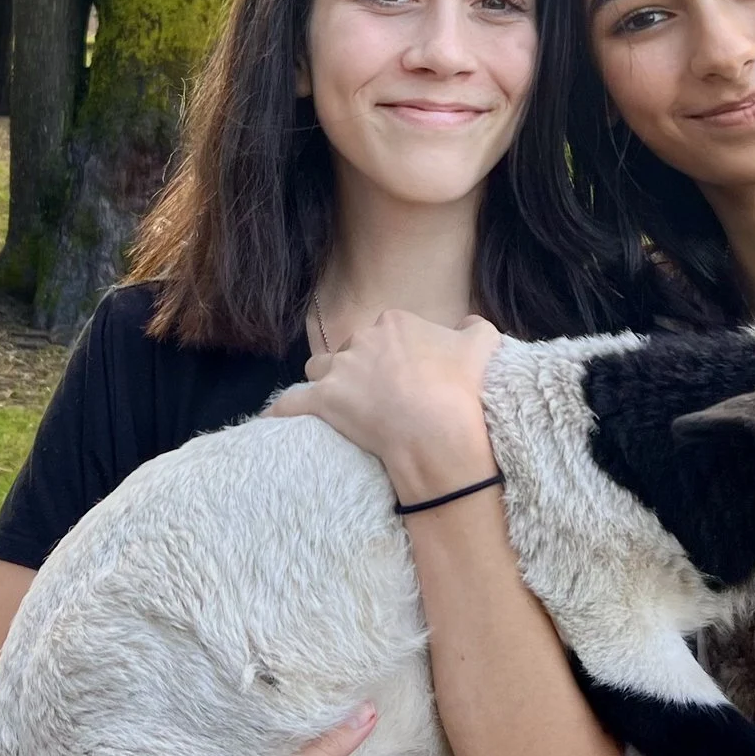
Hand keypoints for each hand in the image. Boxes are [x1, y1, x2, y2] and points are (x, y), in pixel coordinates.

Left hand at [271, 312, 499, 502]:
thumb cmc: (463, 390)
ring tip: (342, 407)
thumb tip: (467, 325)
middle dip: (362, 369)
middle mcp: (362, 340)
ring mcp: (340, 372)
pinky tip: (270, 422)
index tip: (407, 377)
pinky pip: (290, 404)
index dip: (395, 354)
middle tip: (383, 398)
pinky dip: (280, 413)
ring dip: (327, 383)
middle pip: (352, 350)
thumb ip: (475, 328)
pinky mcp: (323, 402)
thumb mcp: (484, 347)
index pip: (385, 331)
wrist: (440, 432)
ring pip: (320, 369)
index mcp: (395, 323)